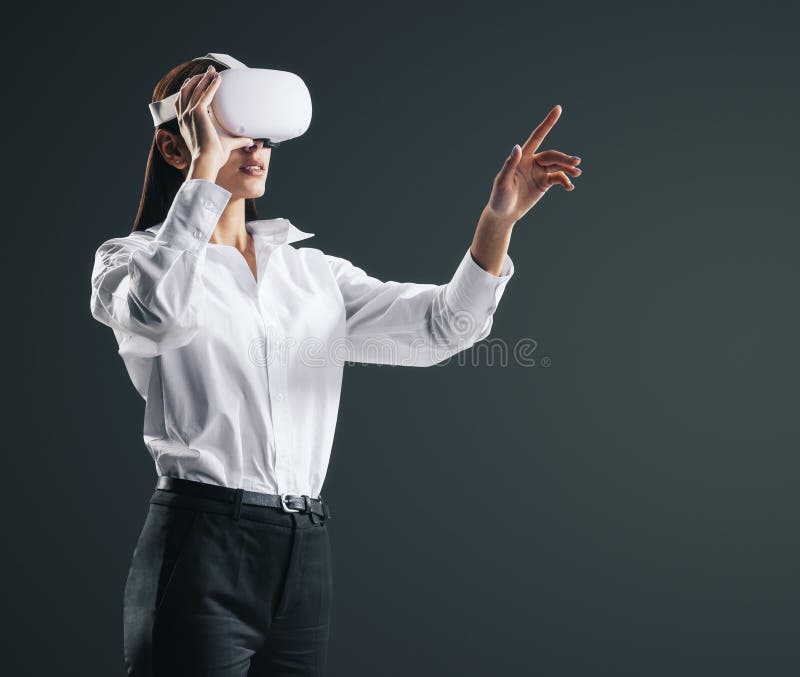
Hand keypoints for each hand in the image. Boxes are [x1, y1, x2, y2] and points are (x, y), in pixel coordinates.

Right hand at [176, 66, 254, 172]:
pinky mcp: (197, 112)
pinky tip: (218, 79)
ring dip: (204, 78)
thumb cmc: (213, 158)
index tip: (194, 82)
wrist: (207, 161)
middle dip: (196, 79)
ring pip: (194, 89)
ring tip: (212, 71)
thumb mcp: (225, 145)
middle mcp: (184, 117)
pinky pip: (204, 94)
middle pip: (186, 91)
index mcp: (185, 124)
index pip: (182, 102)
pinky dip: (211, 85)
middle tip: (206, 72)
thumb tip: (250, 140)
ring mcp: (189, 114)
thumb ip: (237, 141)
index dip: (188, 90)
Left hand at [485, 105, 581, 221]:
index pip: (537, 137)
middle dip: (564, 158)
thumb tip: (517, 147)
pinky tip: (569, 186)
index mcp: (522, 157)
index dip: (547, 123)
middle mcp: (532, 162)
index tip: (558, 109)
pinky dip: (565, 181)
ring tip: (577, 173)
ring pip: (557, 165)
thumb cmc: (499, 197)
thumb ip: (509, 165)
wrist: (504, 214)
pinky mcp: (544, 183)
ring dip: (568, 168)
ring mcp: (539, 172)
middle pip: (552, 155)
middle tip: (576, 162)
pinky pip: (558, 178)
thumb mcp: (502, 182)